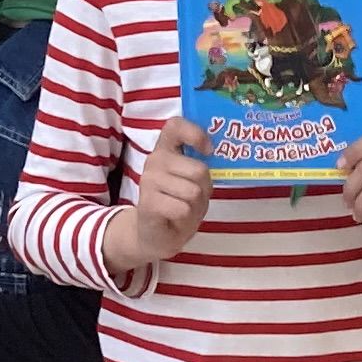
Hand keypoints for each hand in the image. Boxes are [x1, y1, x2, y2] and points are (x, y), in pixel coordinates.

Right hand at [106, 116, 209, 272]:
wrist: (154, 235)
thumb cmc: (178, 203)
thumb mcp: (192, 182)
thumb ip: (199, 166)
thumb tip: (213, 153)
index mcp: (166, 149)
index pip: (175, 125)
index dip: (196, 134)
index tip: (208, 151)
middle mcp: (155, 160)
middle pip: (199, 170)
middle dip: (205, 189)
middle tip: (193, 199)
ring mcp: (149, 180)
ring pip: (193, 192)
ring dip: (195, 206)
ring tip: (183, 210)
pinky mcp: (148, 203)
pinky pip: (183, 209)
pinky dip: (185, 219)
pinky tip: (174, 219)